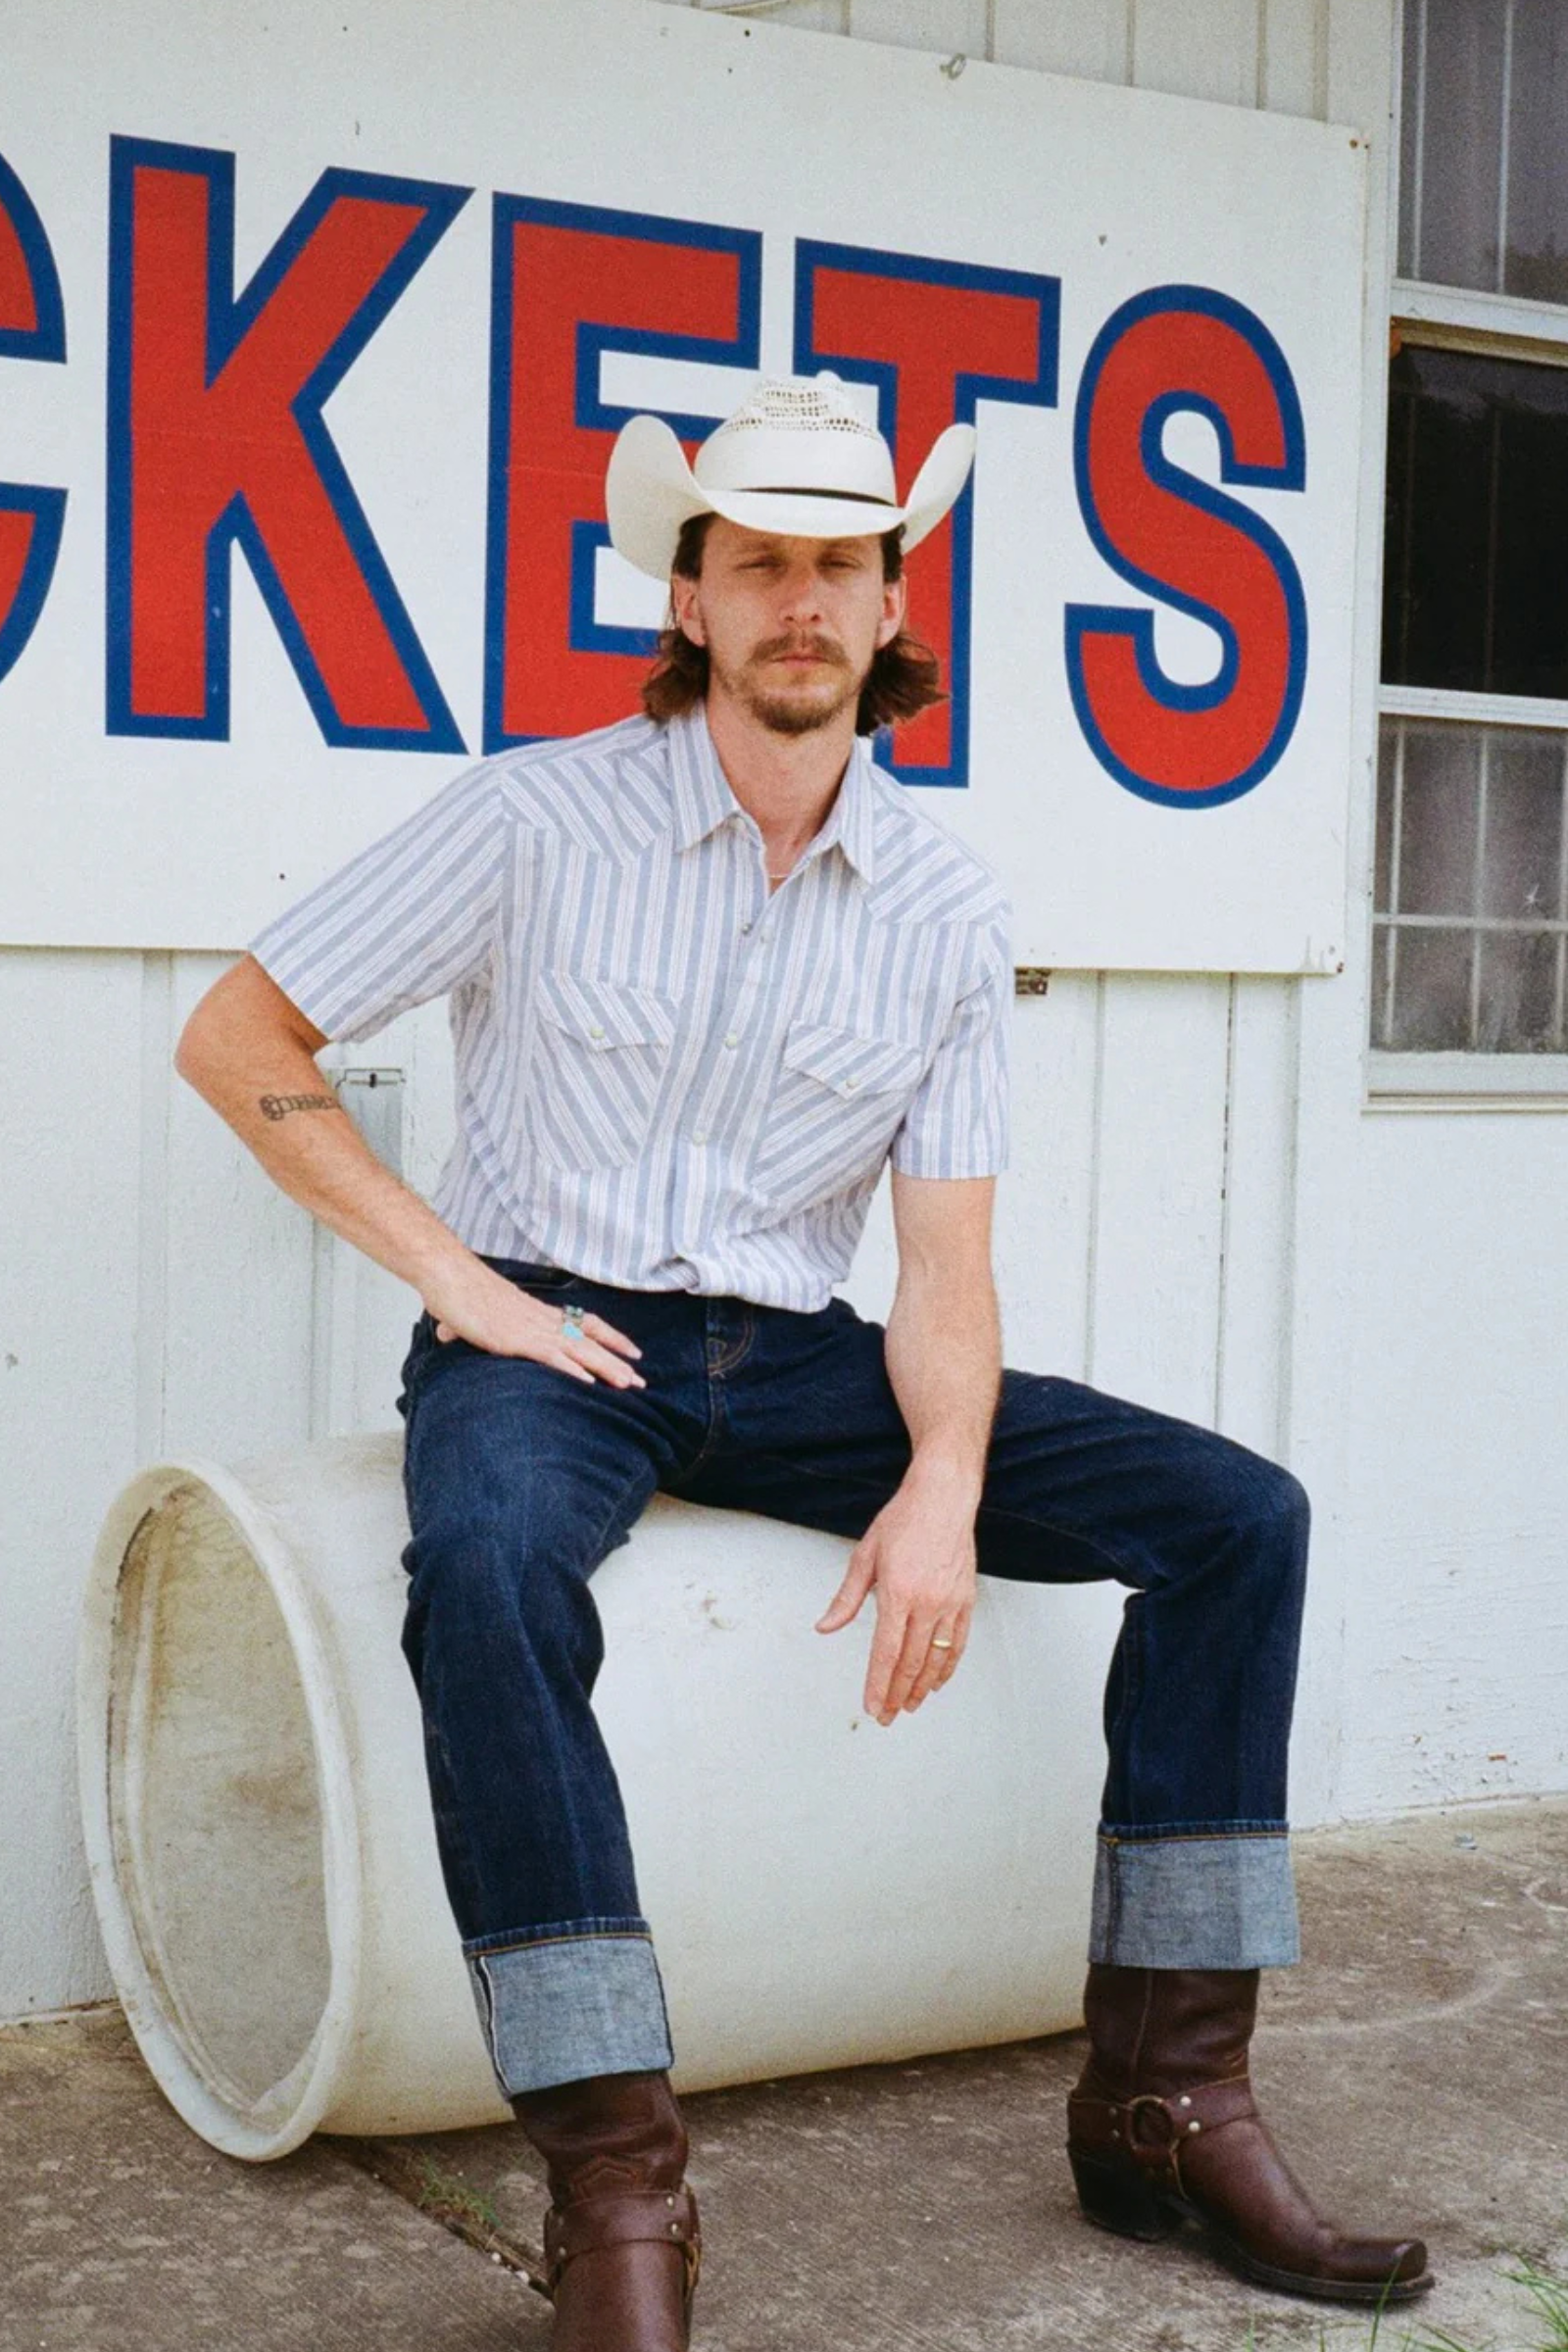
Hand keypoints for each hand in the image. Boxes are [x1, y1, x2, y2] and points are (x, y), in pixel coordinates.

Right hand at [425, 1257, 644, 1388]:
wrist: (447, 1274)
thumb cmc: (458, 1292)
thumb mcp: (471, 1314)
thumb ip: (465, 1326)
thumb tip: (446, 1335)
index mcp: (538, 1313)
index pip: (585, 1323)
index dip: (612, 1338)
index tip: (634, 1352)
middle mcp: (541, 1319)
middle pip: (590, 1340)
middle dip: (618, 1362)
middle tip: (641, 1382)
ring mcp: (530, 1328)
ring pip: (578, 1349)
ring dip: (605, 1368)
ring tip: (628, 1384)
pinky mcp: (514, 1339)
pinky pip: (551, 1355)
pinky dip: (571, 1369)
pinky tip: (589, 1383)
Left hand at [814, 1473, 976, 1723]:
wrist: (943, 1498)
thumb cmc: (903, 1521)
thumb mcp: (865, 1556)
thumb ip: (846, 1598)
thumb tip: (825, 1626)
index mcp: (898, 1593)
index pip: (885, 1652)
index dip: (878, 1685)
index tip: (872, 1707)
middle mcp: (926, 1603)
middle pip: (911, 1663)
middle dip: (897, 1695)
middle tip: (887, 1716)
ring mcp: (950, 1603)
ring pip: (936, 1658)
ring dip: (922, 1687)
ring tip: (910, 1705)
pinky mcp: (966, 1600)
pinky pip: (958, 1643)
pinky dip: (947, 1666)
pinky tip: (937, 1681)